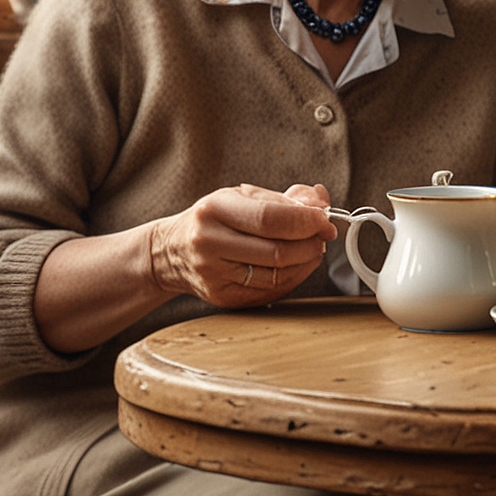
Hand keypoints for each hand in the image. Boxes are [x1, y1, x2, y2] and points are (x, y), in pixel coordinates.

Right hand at [148, 183, 336, 307]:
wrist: (170, 252)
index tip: (325, 219)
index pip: (269, 218)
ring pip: (277, 275)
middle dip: (311, 243)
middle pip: (277, 251)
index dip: (306, 221)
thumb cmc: (212, 219)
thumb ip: (283, 198)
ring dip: (306, 261)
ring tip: (311, 247)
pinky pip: (270, 291)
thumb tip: (321, 199)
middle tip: (323, 234)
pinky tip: (296, 265)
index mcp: (214, 210)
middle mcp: (209, 243)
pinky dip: (293, 278)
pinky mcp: (221, 298)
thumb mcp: (241, 197)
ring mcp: (213, 275)